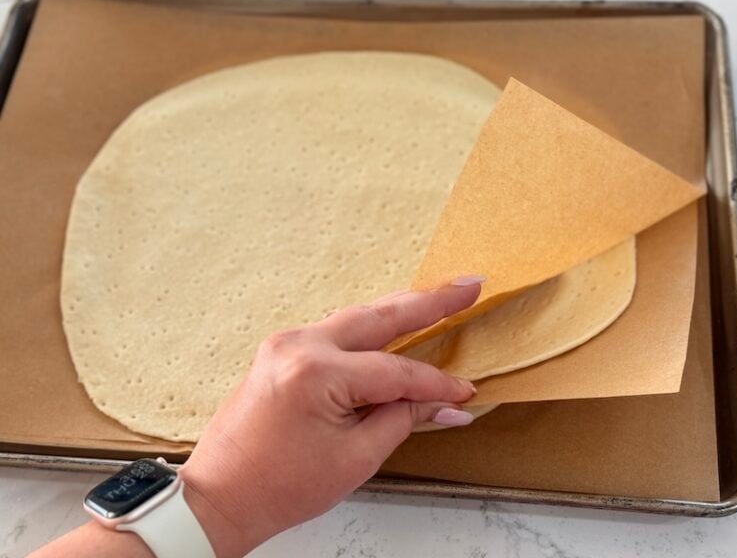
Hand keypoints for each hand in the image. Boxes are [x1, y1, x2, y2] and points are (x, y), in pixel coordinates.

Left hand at [181, 278, 483, 556]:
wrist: (221, 495)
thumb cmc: (278, 486)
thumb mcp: (354, 458)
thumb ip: (402, 419)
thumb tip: (443, 404)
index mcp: (316, 374)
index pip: (395, 372)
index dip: (435, 384)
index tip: (464, 393)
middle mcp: (298, 346)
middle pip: (379, 317)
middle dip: (430, 302)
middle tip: (469, 287)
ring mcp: (286, 344)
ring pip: (357, 318)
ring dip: (400, 309)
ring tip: (439, 299)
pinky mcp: (282, 351)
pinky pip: (336, 331)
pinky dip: (370, 328)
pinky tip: (394, 321)